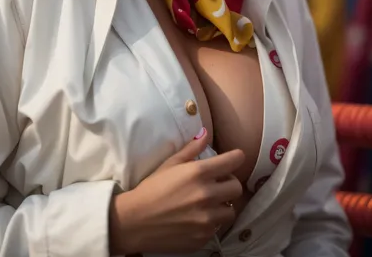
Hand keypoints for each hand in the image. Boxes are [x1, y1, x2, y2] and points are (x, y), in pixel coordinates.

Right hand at [109, 128, 244, 254]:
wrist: (135, 221)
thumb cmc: (151, 188)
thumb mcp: (170, 164)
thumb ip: (191, 149)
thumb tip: (206, 134)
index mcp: (199, 173)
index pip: (233, 161)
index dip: (236, 158)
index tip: (234, 158)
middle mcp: (207, 195)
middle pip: (237, 187)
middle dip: (229, 183)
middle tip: (218, 183)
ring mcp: (207, 219)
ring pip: (231, 210)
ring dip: (223, 205)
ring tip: (210, 203)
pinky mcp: (203, 237)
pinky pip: (217, 228)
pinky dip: (212, 222)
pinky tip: (197, 217)